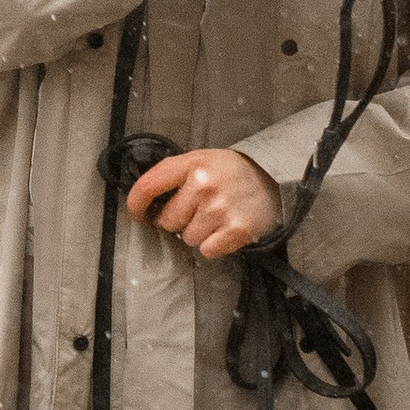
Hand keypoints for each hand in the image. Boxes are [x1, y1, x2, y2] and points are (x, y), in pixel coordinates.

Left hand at [125, 144, 281, 260]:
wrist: (273, 178)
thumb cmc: (230, 172)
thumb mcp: (200, 160)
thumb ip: (172, 174)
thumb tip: (143, 200)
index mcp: (192, 164)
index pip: (149, 186)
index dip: (136, 204)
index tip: (137, 215)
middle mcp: (204, 185)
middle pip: (167, 221)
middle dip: (178, 219)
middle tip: (198, 209)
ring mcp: (220, 209)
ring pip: (187, 238)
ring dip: (198, 232)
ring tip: (215, 216)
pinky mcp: (236, 230)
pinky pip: (207, 250)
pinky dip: (214, 245)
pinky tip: (224, 229)